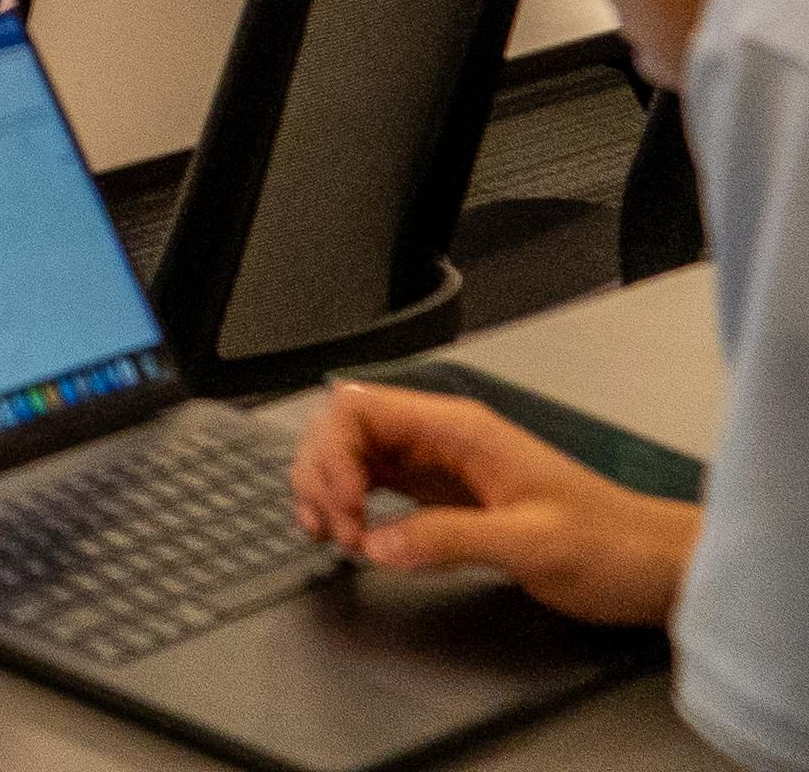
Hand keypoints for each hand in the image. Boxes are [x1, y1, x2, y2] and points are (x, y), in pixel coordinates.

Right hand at [290, 386, 698, 629]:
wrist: (655, 567)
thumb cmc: (610, 546)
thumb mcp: (532, 544)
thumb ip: (449, 539)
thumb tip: (377, 544)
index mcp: (462, 430)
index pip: (361, 409)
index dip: (333, 453)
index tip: (344, 511)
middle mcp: (445, 439)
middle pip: (345, 428)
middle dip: (321, 473)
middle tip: (334, 532)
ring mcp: (443, 467)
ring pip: (354, 455)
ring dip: (329, 489)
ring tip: (333, 535)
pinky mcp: (446, 498)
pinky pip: (378, 486)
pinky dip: (353, 507)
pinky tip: (356, 536)